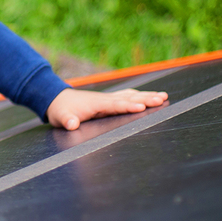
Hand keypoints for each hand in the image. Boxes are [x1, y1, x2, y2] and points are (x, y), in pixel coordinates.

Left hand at [46, 87, 168, 130]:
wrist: (57, 99)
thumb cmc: (60, 111)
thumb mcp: (60, 117)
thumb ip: (66, 121)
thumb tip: (71, 124)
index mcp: (96, 104)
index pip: (115, 105)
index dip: (128, 106)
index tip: (141, 107)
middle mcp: (105, 99)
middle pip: (128, 98)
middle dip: (145, 99)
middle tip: (162, 99)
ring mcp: (108, 98)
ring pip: (131, 96)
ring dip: (147, 96)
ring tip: (164, 97)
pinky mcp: (109, 99)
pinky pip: (128, 96)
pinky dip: (140, 95)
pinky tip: (151, 96)